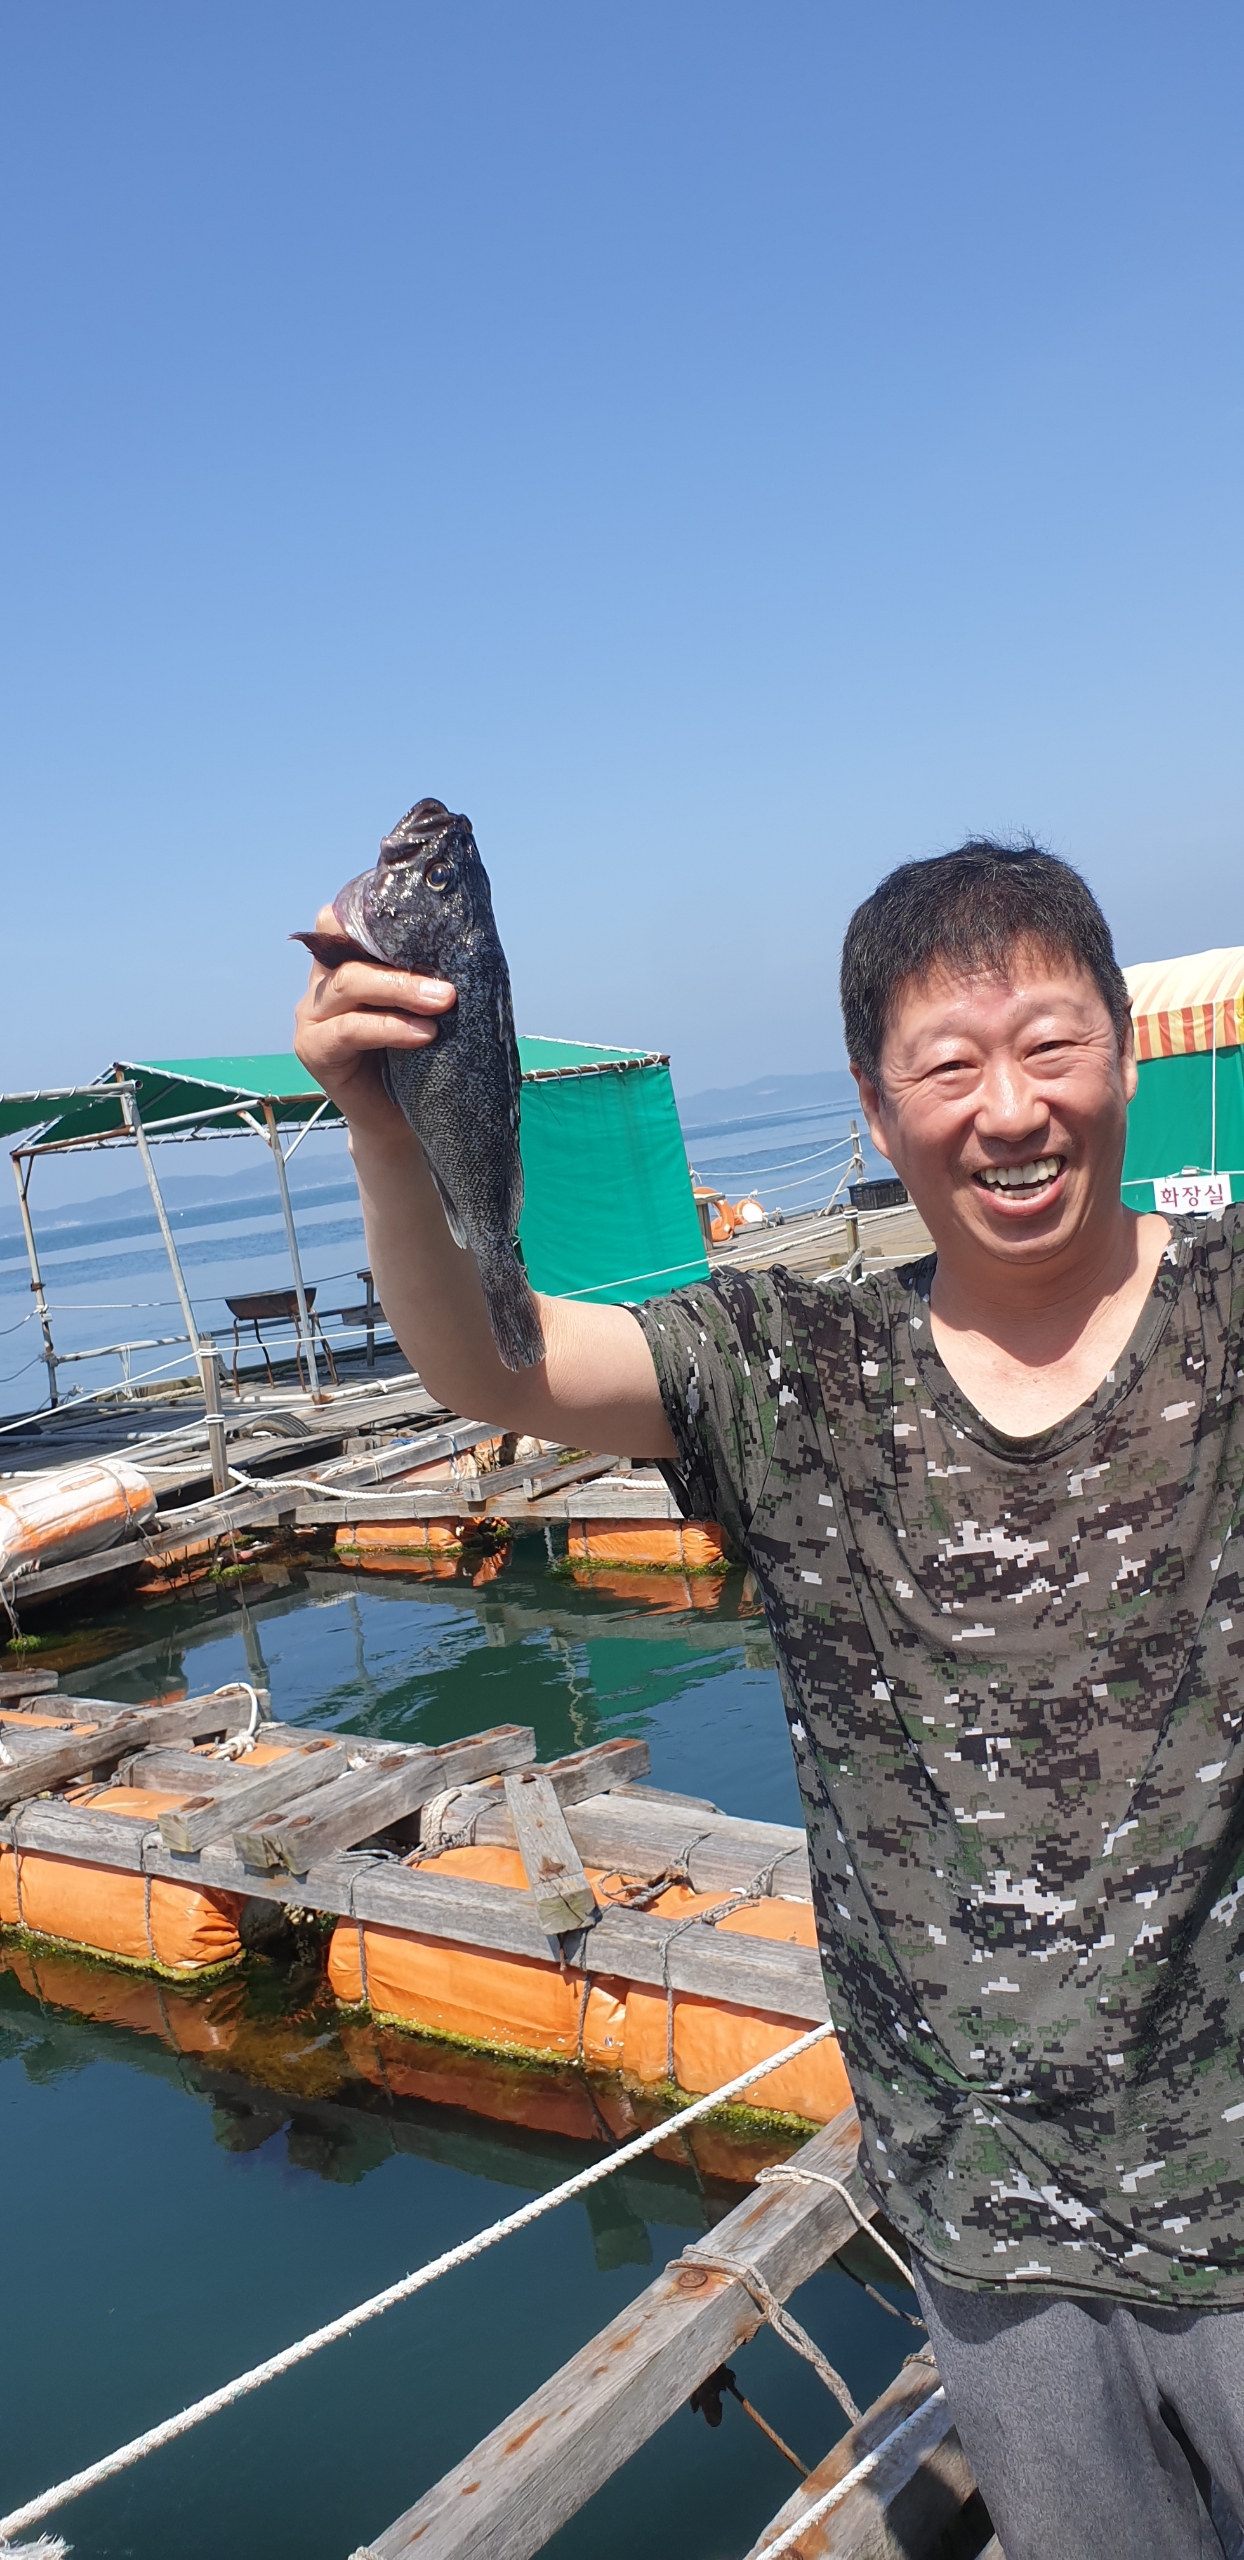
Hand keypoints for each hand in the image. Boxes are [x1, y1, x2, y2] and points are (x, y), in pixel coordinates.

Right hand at [293, 906, 456, 1125]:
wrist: (400, 1121)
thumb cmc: (417, 1057)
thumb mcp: (423, 1006)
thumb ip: (427, 973)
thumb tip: (466, 937)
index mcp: (345, 961)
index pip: (345, 919)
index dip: (374, 912)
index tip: (422, 916)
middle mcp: (322, 981)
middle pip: (347, 947)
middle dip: (401, 962)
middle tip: (448, 986)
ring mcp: (313, 1014)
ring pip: (348, 982)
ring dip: (400, 990)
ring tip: (442, 1003)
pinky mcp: (313, 1048)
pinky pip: (349, 1028)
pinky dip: (389, 1028)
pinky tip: (423, 1035)